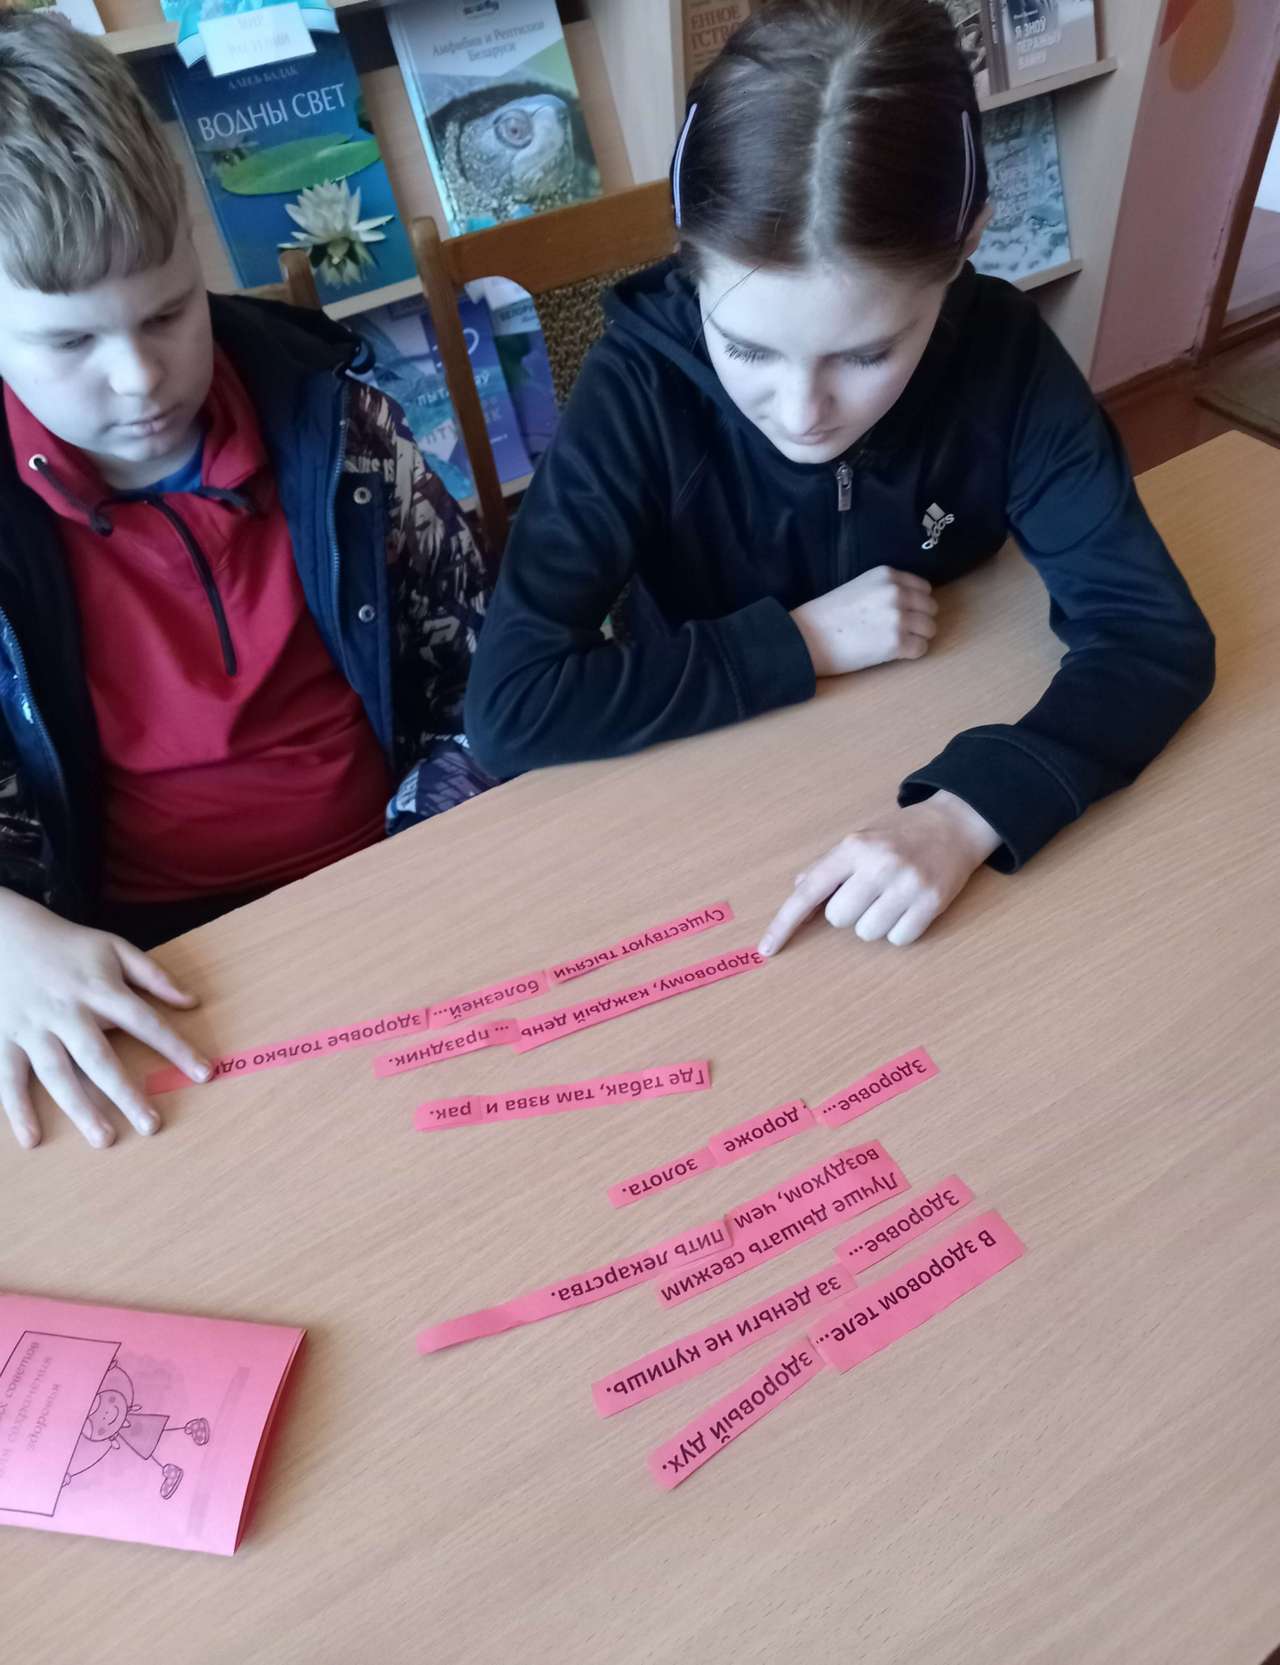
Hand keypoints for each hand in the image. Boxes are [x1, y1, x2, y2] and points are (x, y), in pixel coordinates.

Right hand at [0, 891, 210, 1149]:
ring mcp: (32, 1029)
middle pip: (99, 1058)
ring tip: (105, 1139)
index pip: (146, 1022)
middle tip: (151, 1125)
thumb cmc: (68, 946)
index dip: (176, 1048)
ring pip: (58, 1074)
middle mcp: (67, 1013)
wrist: (3, 934)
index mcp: (100, 990)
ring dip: (80, 1109)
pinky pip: (9, 1079)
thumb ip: (154, 975)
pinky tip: (32, 1139)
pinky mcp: (3, 1040)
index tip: (203, 1074)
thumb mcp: (114, 948)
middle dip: (125, 1093)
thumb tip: (193, 1001)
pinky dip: (17, 1110)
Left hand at [758, 792, 1001, 952]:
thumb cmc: (900, 835)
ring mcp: (907, 884)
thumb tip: (799, 890)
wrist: (955, 824)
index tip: (767, 949)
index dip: (784, 923)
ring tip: (892, 898)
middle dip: (849, 913)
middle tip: (870, 892)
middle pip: (839, 919)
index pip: (809, 892)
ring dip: (875, 923)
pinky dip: (900, 930)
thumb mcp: (860, 839)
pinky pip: (899, 939)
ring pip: (868, 933)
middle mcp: (878, 864)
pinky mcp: (931, 902)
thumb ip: (828, 866)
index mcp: (853, 848)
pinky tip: (910, 907)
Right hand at [789, 566, 937, 677]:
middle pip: (931, 608)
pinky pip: (922, 649)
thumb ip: (886, 589)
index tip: (904, 614)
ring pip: (930, 629)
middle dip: (919, 621)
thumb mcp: (861, 586)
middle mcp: (896, 593)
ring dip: (918, 637)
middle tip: (900, 631)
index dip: (916, 604)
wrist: (808, 637)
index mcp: (888, 575)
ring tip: (896, 643)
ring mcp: (898, 618)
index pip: (924, 588)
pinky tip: (893, 653)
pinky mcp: (897, 643)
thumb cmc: (828, 614)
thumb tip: (911, 603)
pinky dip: (911, 653)